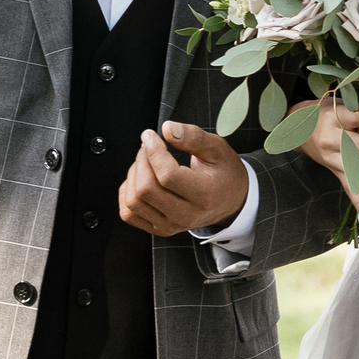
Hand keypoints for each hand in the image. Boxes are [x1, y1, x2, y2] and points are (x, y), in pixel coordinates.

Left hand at [118, 121, 250, 236]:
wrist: (231, 201)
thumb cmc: (224, 173)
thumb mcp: (217, 148)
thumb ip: (193, 136)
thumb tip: (167, 129)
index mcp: (204, 195)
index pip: (167, 176)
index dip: (153, 151)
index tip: (150, 135)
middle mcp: (186, 215)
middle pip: (146, 189)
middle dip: (141, 161)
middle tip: (148, 147)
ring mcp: (171, 225)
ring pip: (134, 202)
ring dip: (133, 176)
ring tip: (145, 162)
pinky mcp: (160, 229)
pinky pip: (129, 214)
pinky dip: (127, 193)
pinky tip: (139, 180)